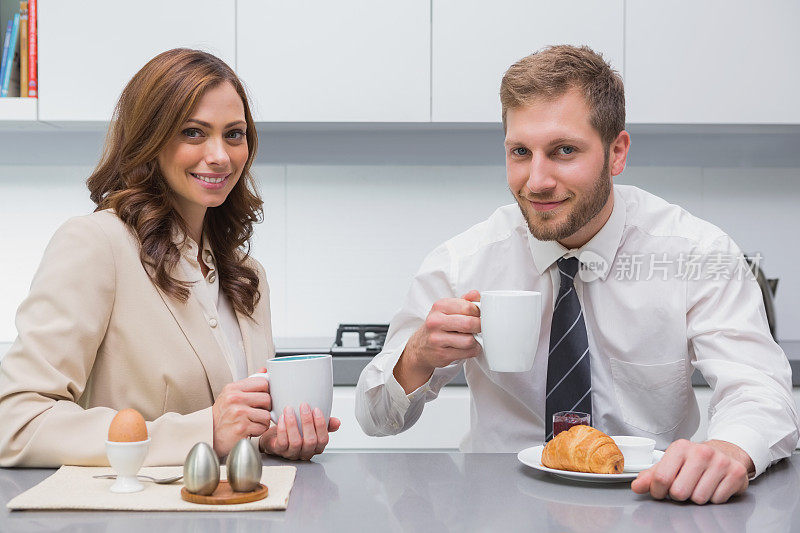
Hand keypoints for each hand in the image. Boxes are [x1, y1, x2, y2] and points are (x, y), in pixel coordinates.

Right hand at [212, 367, 271, 456]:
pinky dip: (258, 430)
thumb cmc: (222, 416)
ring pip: (266, 415)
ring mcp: (238, 412)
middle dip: (265, 408)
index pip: (263, 382)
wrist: (209, 435)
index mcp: (233, 388)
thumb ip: (248, 384)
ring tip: (251, 422)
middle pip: (267, 398)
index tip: (261, 398)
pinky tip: (249, 429)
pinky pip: (263, 427)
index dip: (266, 392)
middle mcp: (234, 398)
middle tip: (255, 412)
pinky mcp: (242, 427)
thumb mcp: (231, 395)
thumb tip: (263, 370)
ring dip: (262, 421)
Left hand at [259, 404, 340, 460]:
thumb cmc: (295, 431)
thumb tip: (337, 422)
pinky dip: (282, 429)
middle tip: (303, 406)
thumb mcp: (312, 427)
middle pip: (310, 441)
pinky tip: (282, 418)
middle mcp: (305, 452)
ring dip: (293, 423)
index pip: (323, 439)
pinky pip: (282, 442)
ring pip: (296, 442)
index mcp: (316, 447)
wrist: (275, 438)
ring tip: (289, 409)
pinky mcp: (279, 451)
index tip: (316, 409)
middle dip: (307, 421)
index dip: (321, 425)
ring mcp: (292, 453)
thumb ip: (325, 424)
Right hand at [394, 290, 481, 391]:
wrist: (421, 345)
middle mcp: (435, 322)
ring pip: (469, 340)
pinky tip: (467, 347)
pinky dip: (472, 350)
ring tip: (471, 338)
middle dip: (479, 327)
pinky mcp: (441, 354)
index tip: (478, 316)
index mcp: (439, 306)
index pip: (468, 307)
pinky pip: (467, 353)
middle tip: (479, 328)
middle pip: (469, 323)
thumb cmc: (438, 326)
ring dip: (476, 341)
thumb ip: (464, 301)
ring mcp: (437, 339)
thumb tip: (476, 294)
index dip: (478, 312)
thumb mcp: (448, 309)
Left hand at [631, 439, 753, 503]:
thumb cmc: (694, 460)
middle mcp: (701, 452)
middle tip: (683, 487)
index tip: (661, 491)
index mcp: (680, 447)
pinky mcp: (736, 473)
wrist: (725, 453)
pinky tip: (713, 486)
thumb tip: (637, 487)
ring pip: (699, 498)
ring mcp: (720, 462)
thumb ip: (651, 476)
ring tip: (698, 485)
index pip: (661, 478)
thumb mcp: (670, 464)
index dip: (658, 491)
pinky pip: (717, 500)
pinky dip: (713, 498)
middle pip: (679, 492)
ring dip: (696, 497)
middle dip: (678, 495)